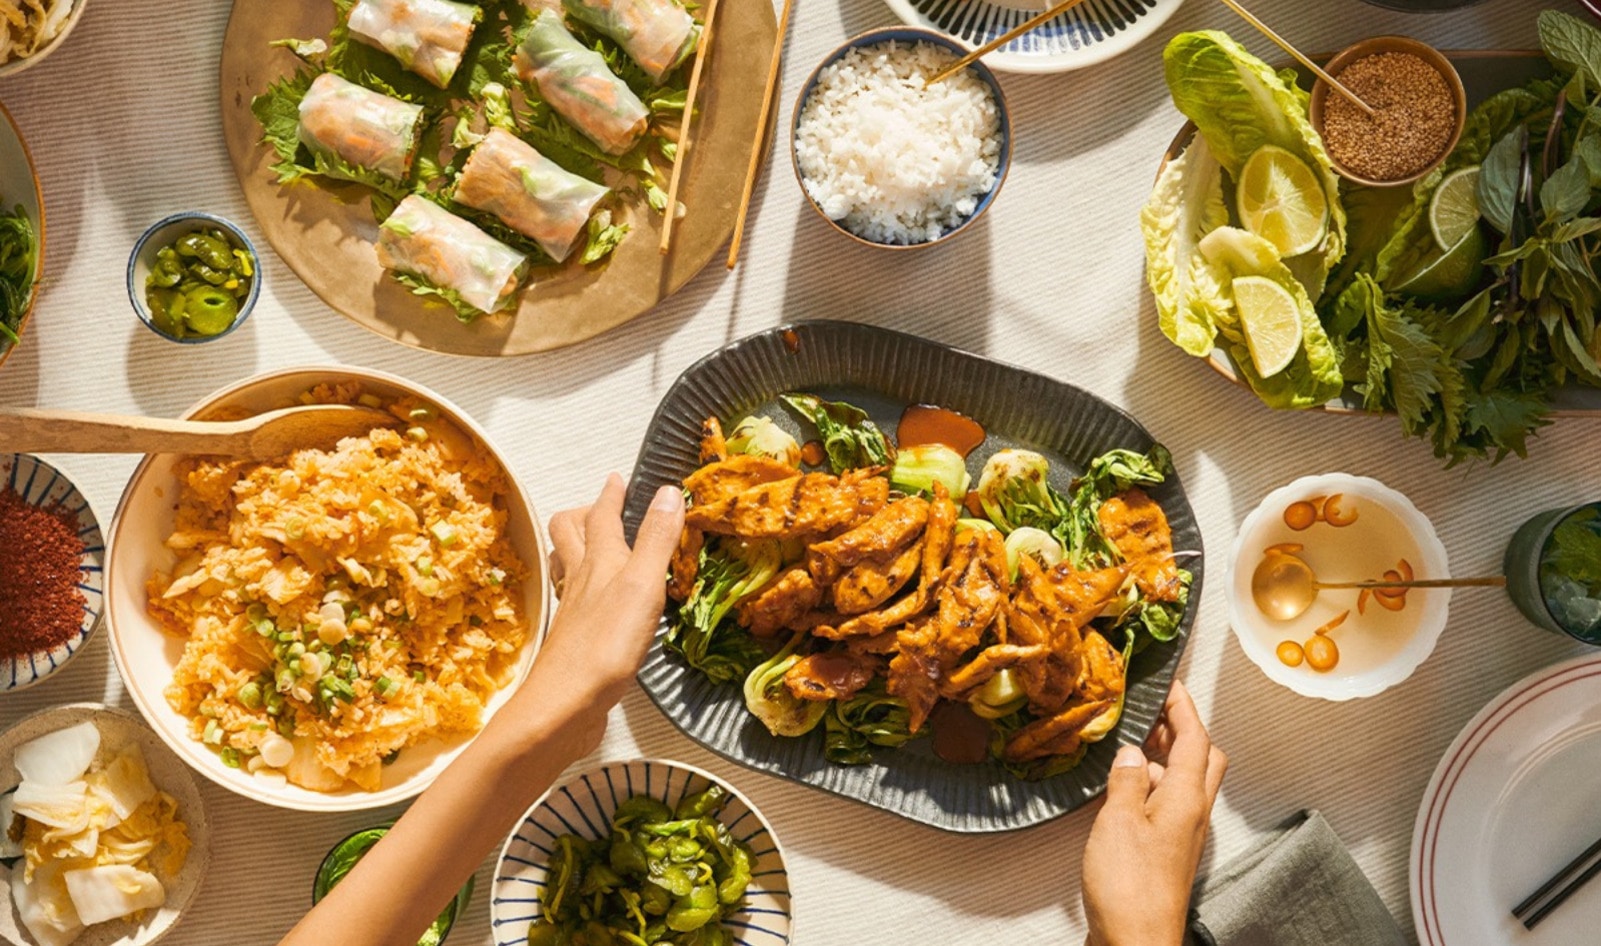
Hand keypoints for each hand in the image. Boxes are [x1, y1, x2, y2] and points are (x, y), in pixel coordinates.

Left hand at [513, 474, 683, 753]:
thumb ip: (656, 539)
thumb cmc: (606, 645)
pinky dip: (584, 590)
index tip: (617, 479)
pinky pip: (576, 602)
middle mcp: (581, 581)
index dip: (610, 495)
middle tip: (601, 508)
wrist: (566, 705)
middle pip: (568, 534)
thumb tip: (667, 492)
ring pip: (567, 566)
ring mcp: (574, 611)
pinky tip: (597, 603)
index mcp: (598, 561)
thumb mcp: (642, 585)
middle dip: (583, 514)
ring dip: (577, 548)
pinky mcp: (576, 641)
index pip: (601, 516)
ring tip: (592, 546)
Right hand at [1081, 678, 1226, 945]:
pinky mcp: (1167, 852)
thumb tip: (1131, 751)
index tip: (1170, 682)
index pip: (1195, 737)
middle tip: (1151, 712)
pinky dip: (1150, 785)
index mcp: (1185, 798)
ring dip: (1162, 757)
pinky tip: (1122, 788)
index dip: (1183, 706)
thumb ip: (1125, 779)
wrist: (1136, 941)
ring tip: (1128, 743)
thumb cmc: (1129, 886)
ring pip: (1183, 781)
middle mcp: (1192, 813)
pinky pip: (1167, 804)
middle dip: (1181, 729)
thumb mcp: (1118, 820)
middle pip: (1201, 758)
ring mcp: (1182, 834)